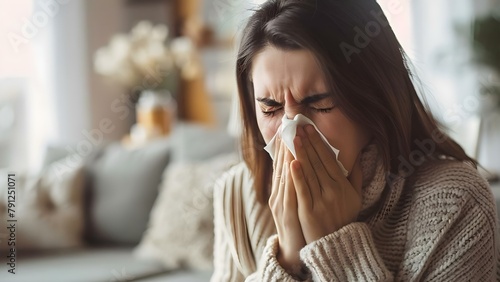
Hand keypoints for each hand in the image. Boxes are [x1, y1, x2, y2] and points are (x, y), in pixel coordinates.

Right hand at [268, 135, 306, 274]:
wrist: (295, 251)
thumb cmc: (301, 224)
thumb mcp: (299, 201)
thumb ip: (302, 183)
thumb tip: (305, 165)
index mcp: (282, 189)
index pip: (283, 163)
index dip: (285, 145)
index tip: (289, 127)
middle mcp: (278, 193)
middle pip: (281, 165)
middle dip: (286, 143)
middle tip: (289, 124)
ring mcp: (281, 203)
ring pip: (283, 174)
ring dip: (287, 154)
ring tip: (290, 135)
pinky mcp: (286, 212)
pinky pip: (289, 191)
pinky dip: (290, 176)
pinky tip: (293, 162)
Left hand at [290, 125, 362, 243]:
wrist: (336, 245)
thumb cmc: (344, 218)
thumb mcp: (356, 197)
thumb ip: (355, 176)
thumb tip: (357, 156)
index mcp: (342, 185)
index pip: (329, 159)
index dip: (318, 142)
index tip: (309, 128)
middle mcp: (333, 191)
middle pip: (318, 162)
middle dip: (307, 143)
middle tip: (297, 127)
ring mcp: (321, 201)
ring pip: (309, 173)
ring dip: (300, 154)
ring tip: (292, 138)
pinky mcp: (309, 212)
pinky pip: (303, 190)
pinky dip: (298, 176)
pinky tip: (292, 162)